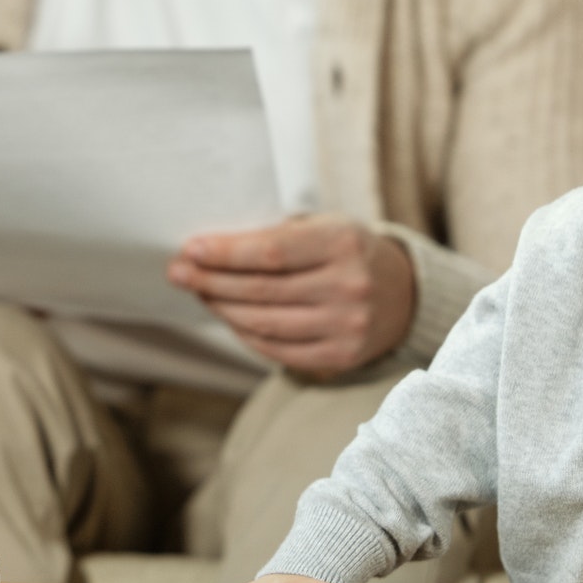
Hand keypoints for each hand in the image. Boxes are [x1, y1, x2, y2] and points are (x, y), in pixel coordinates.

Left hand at [168, 216, 415, 378]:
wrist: (404, 293)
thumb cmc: (347, 251)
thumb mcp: (324, 226)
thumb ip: (277, 234)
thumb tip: (209, 249)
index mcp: (342, 243)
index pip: (271, 251)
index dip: (225, 253)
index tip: (190, 249)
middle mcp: (348, 286)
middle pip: (261, 290)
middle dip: (211, 281)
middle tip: (178, 272)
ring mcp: (346, 326)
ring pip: (264, 323)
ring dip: (222, 308)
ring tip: (200, 292)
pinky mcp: (341, 357)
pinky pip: (278, 350)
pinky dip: (246, 334)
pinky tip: (229, 317)